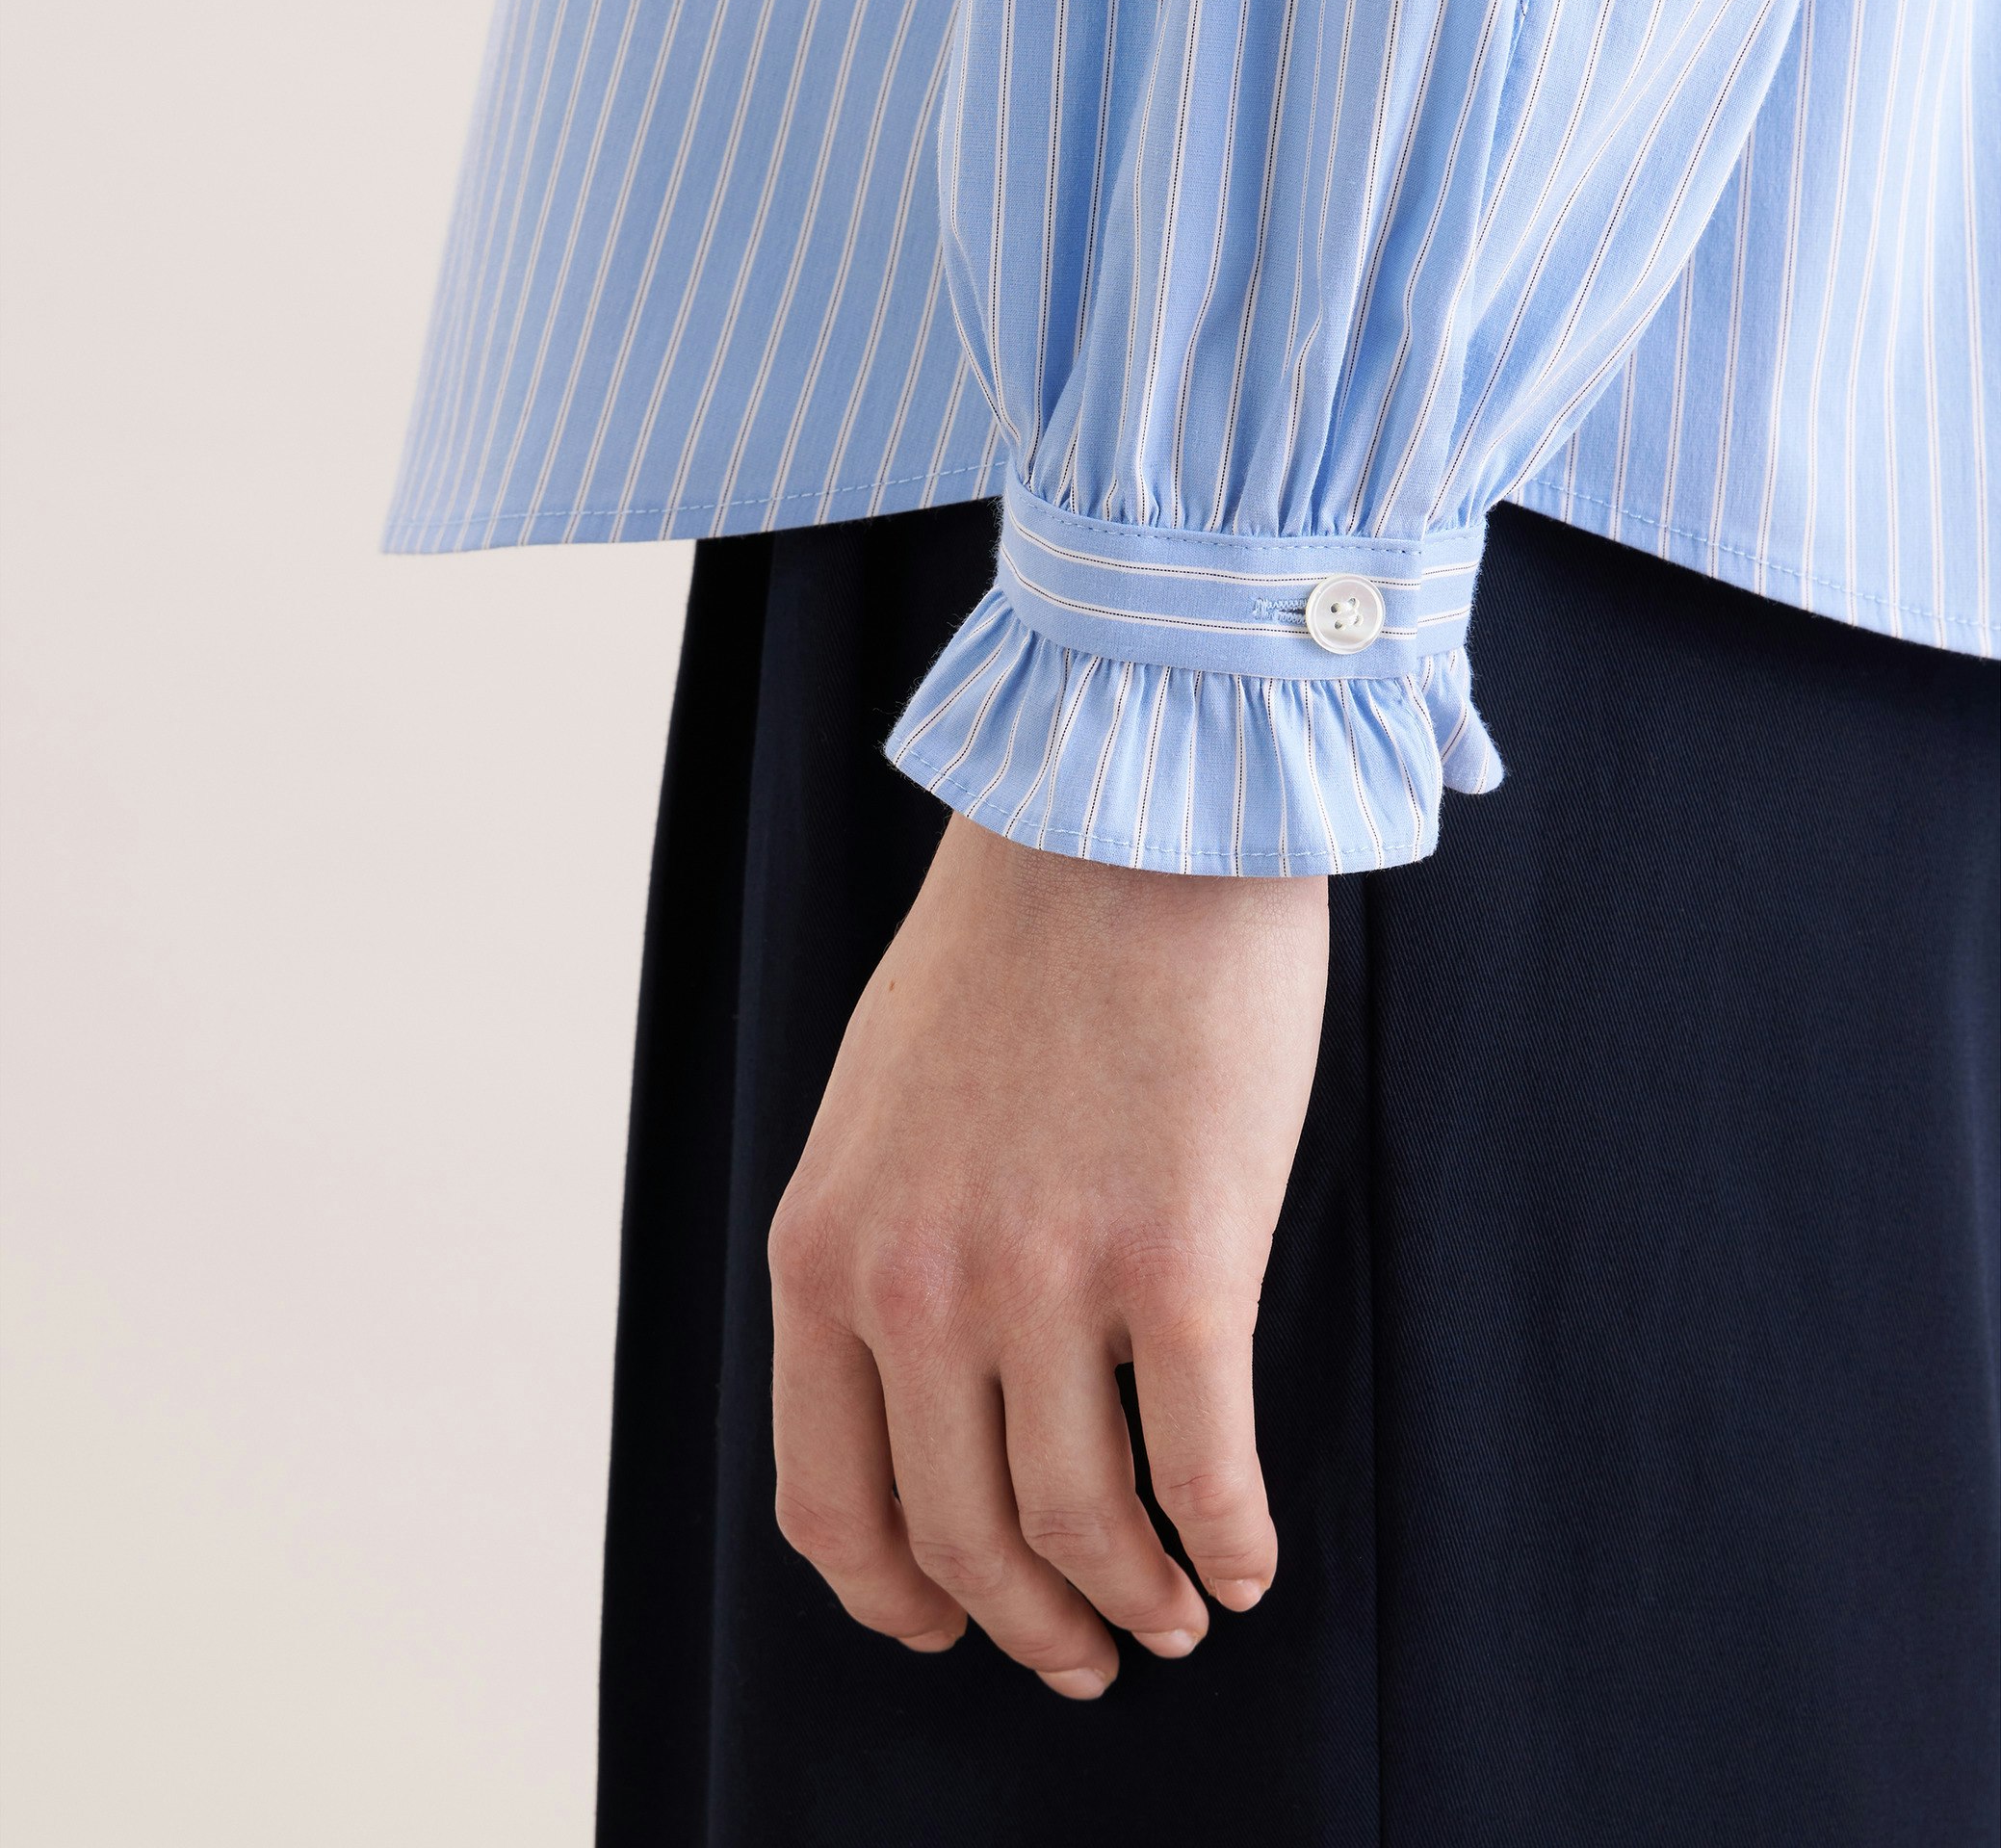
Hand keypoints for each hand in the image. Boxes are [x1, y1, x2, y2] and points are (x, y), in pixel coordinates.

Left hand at [767, 811, 1328, 1698]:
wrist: (1126, 815)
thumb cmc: (1016, 945)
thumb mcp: (879, 1101)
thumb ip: (881, 1243)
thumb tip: (923, 1388)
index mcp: (825, 1248)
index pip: (829, 1499)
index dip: (895, 1595)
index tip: (947, 1625)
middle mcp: (916, 1286)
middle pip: (963, 1539)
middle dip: (1029, 1625)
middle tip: (1084, 1652)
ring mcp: (1047, 1279)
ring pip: (1081, 1529)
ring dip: (1132, 1604)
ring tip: (1174, 1615)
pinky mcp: (1182, 1259)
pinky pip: (1203, 1467)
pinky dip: (1228, 1541)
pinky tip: (1247, 1559)